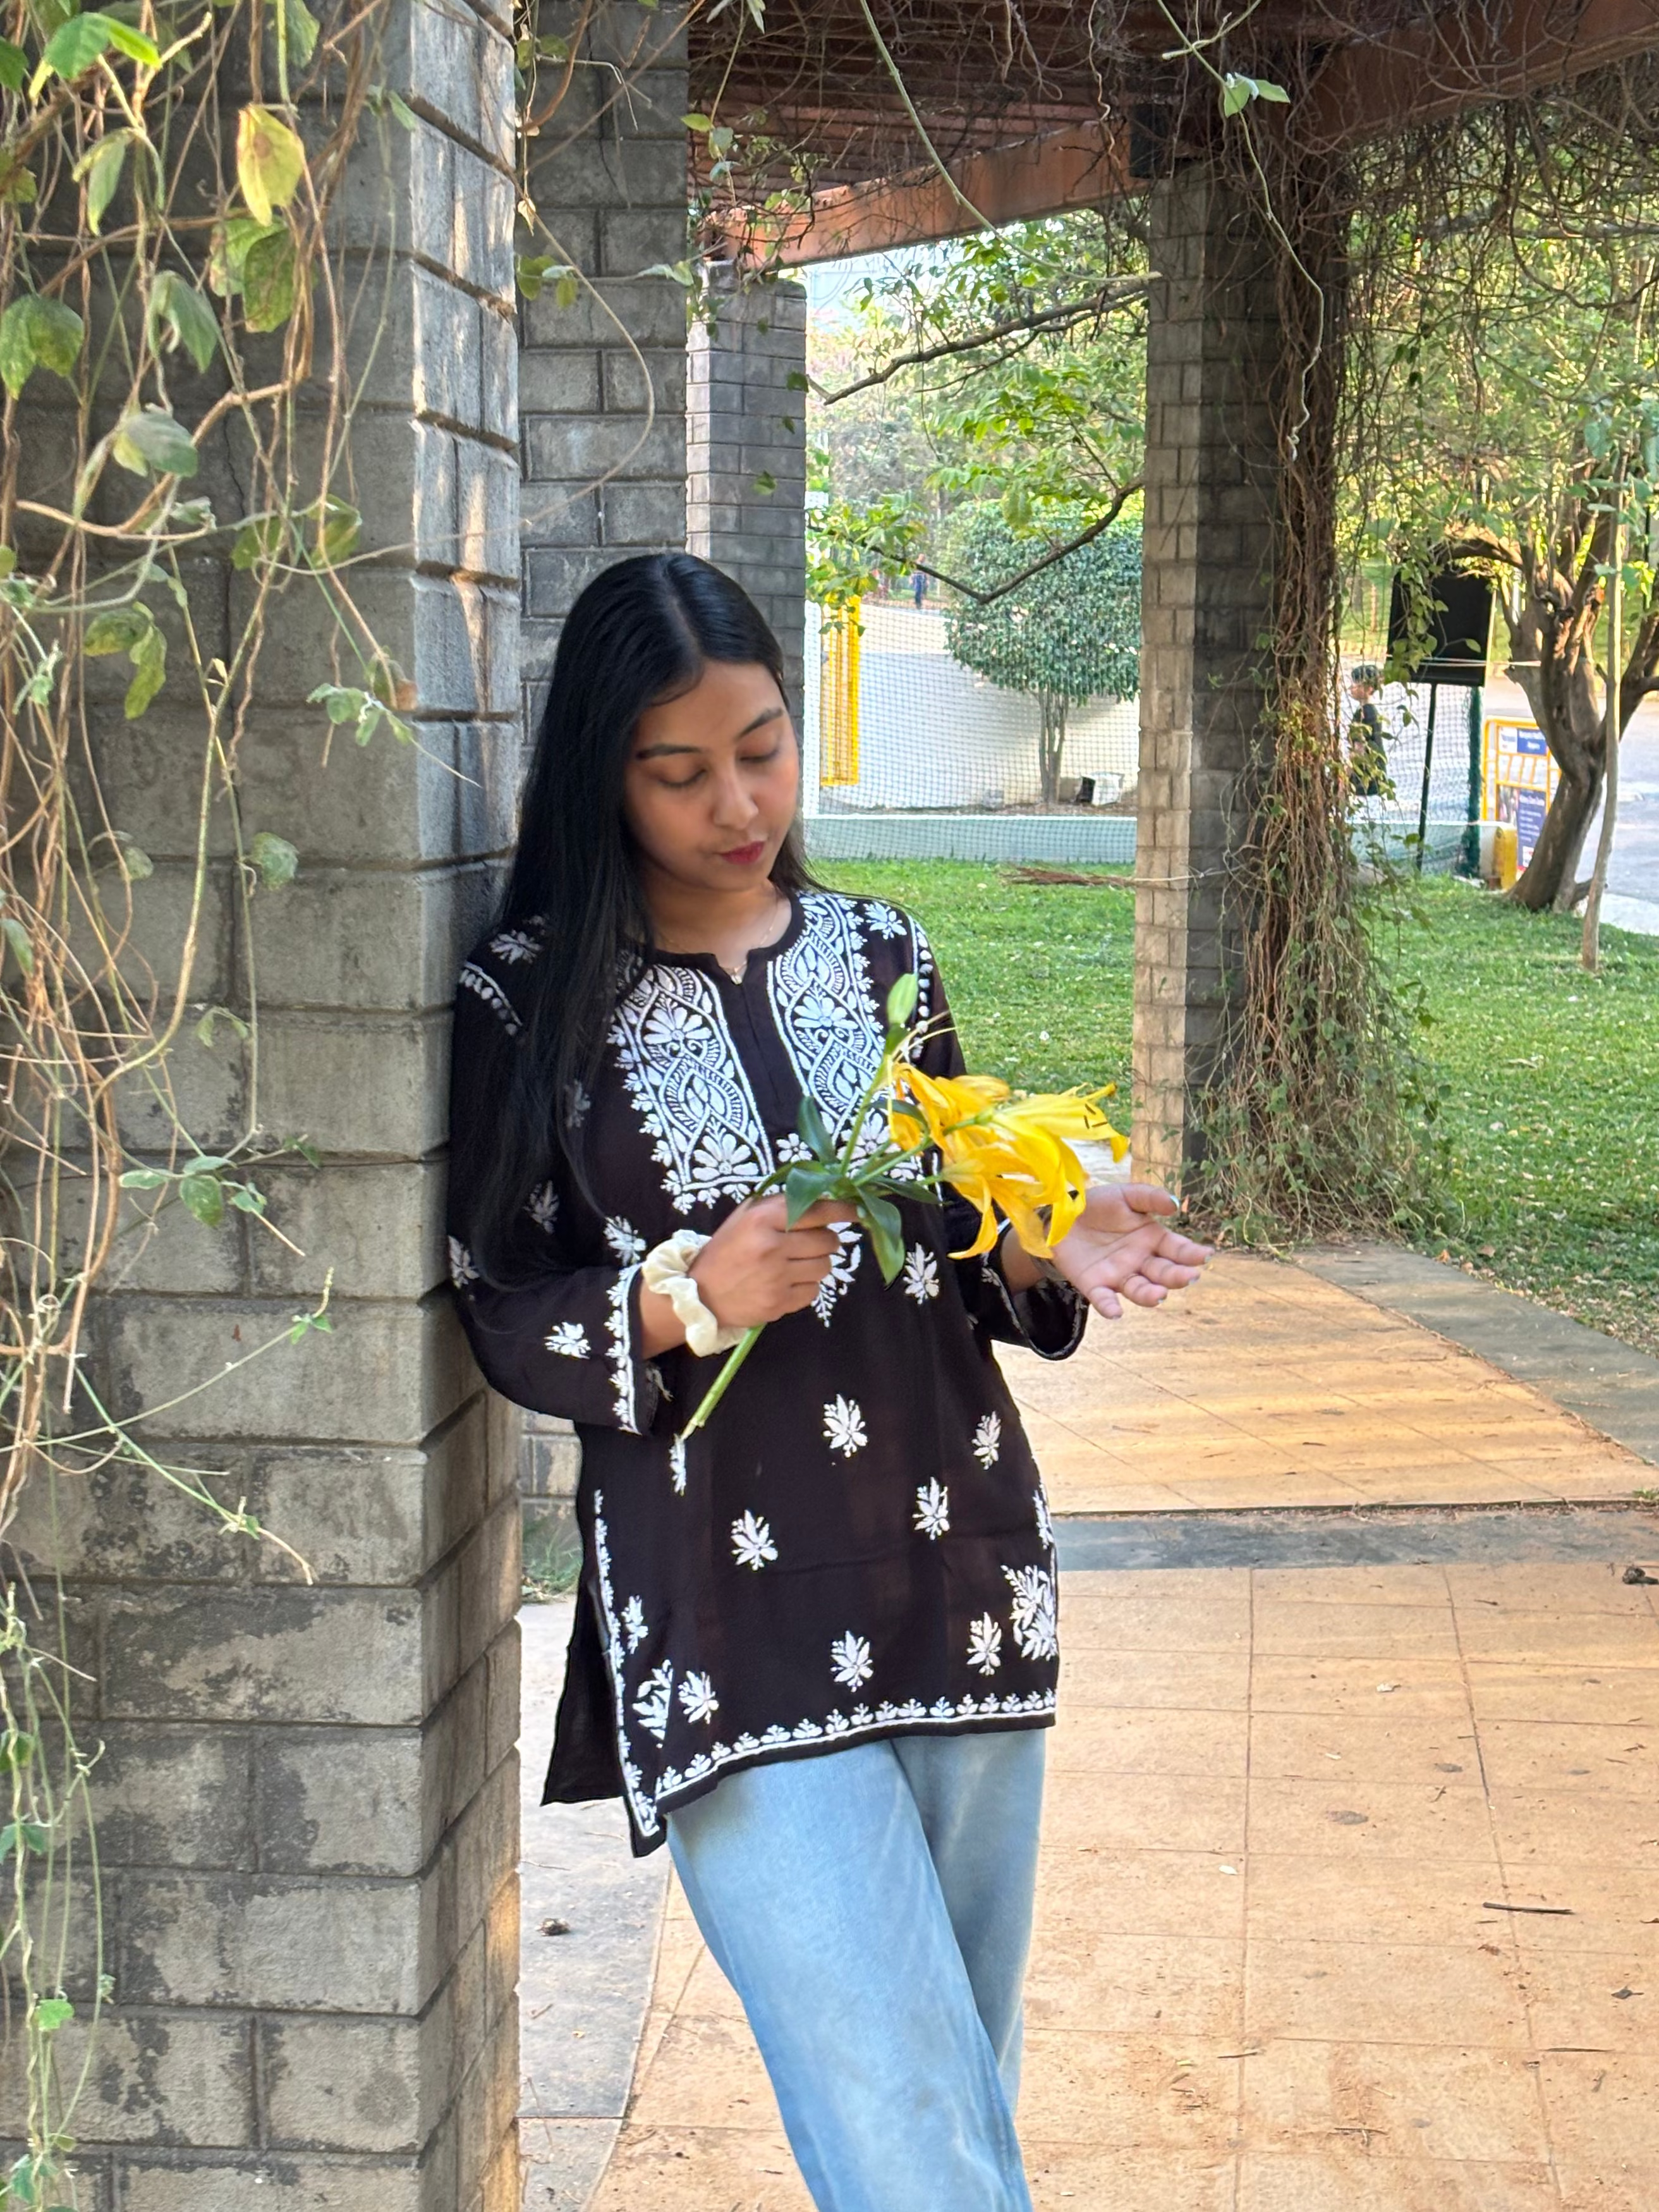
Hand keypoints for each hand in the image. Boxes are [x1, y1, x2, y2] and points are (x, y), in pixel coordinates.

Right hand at [689, 1195, 855, 1330]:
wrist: (700, 1294)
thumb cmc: (726, 1251)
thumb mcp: (744, 1217)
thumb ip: (779, 1206)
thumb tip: (824, 1198)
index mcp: (762, 1219)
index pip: (816, 1210)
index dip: (843, 1211)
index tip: (857, 1211)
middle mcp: (771, 1246)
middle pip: (827, 1241)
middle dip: (829, 1240)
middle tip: (817, 1242)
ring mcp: (776, 1277)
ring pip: (825, 1267)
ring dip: (818, 1263)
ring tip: (799, 1263)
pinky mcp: (779, 1303)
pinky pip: (814, 1291)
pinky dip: (807, 1286)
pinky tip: (789, 1282)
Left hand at [1046, 1182, 1211, 1319]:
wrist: (1062, 1213)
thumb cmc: (1099, 1204)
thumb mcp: (1125, 1195)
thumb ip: (1149, 1198)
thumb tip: (1175, 1204)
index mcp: (1152, 1239)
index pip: (1177, 1249)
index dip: (1192, 1254)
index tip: (1205, 1256)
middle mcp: (1140, 1261)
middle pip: (1163, 1273)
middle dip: (1177, 1276)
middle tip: (1188, 1276)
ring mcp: (1119, 1275)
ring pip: (1139, 1290)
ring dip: (1149, 1295)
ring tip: (1159, 1295)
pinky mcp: (1095, 1285)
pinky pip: (1104, 1299)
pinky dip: (1110, 1307)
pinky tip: (1116, 1312)